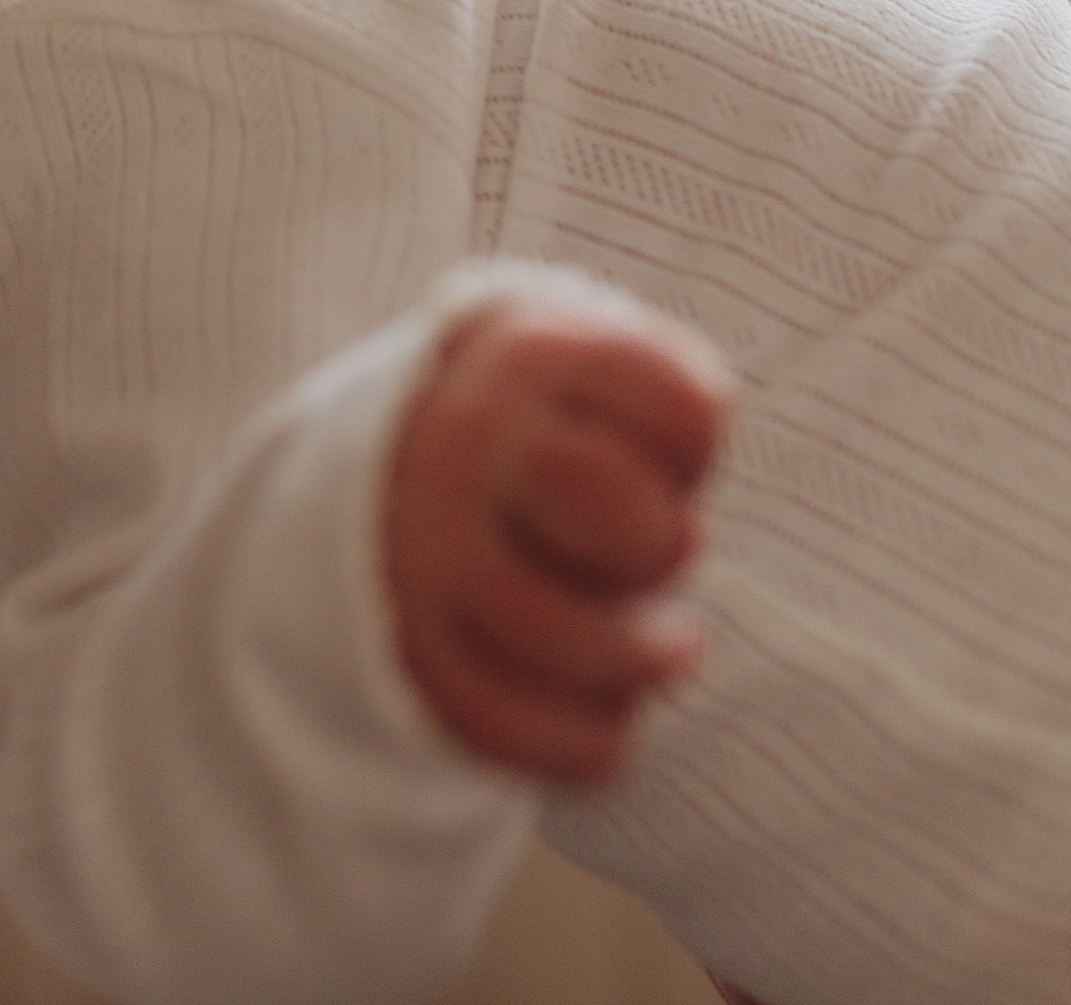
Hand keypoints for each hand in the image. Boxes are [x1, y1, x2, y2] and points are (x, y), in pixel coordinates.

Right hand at [384, 290, 731, 781]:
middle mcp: (465, 445)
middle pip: (625, 519)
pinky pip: (516, 728)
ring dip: (645, 659)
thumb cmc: (548, 424)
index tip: (663, 449)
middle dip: (663, 547)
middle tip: (658, 547)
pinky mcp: (412, 651)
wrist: (396, 460)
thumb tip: (681, 529)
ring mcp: (428, 551)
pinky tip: (614, 712)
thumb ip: (670, 403)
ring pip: (564, 638)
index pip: (685, 410)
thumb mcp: (595, 369)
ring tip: (669, 644)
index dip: (698, 444)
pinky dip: (592, 740)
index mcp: (526, 354)